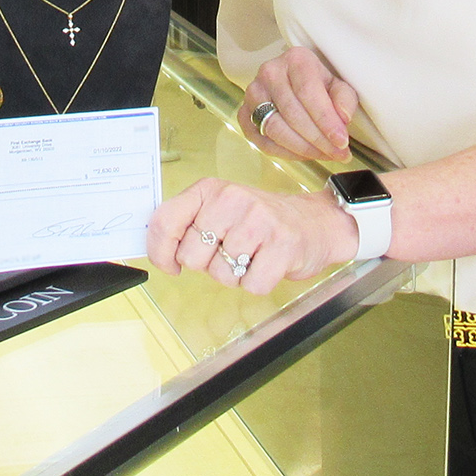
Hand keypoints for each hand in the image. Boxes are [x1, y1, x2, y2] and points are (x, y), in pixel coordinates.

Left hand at [147, 177, 358, 294]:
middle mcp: (232, 200)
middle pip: (192, 257)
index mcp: (211, 190)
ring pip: (221, 274)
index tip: (170, 265)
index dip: (160, 251)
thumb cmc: (262, 221)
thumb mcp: (221, 210)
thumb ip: (189, 223)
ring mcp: (258, 221)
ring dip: (236, 275)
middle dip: (208, 264)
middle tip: (231, 252)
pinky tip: (268, 264)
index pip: (166, 221)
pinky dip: (258, 283)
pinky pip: (251, 285)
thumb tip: (158, 250)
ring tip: (253, 256)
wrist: (316, 222)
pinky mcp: (281, 245)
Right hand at [242, 47, 358, 162]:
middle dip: (318, 140)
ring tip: (324, 155)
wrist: (295, 82)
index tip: (341, 141)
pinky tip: (304, 153)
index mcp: (296, 60)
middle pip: (292, 114)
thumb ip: (345, 100)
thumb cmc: (318, 85)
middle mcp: (270, 73)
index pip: (308, 92)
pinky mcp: (244, 114)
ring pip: (276, 129)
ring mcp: (253, 94)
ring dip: (303, 148)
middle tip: (338, 154)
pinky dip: (286, 153)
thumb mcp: (338, 86)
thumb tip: (343, 118)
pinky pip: (263, 141)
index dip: (326, 120)